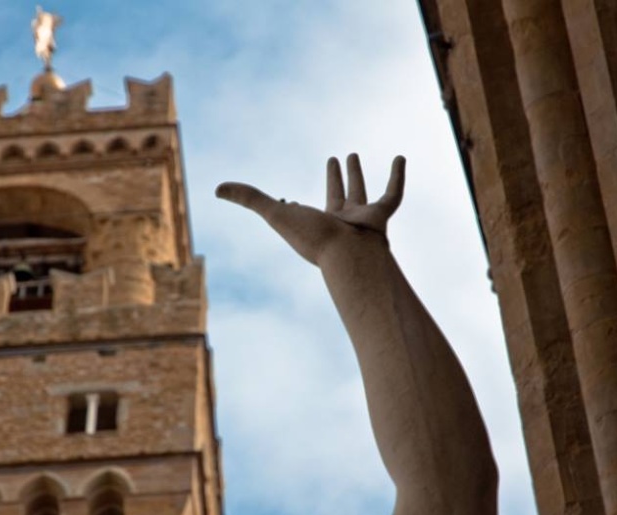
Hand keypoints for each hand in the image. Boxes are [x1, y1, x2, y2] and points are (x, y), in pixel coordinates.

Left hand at [215, 154, 405, 264]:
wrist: (349, 257)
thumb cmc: (312, 239)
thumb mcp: (275, 213)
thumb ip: (249, 199)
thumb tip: (217, 188)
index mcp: (311, 225)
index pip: (298, 212)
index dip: (289, 205)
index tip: (284, 200)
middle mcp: (336, 222)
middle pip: (335, 196)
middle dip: (334, 180)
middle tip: (334, 160)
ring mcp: (360, 220)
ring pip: (361, 192)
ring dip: (357, 174)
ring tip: (354, 156)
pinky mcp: (381, 217)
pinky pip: (392, 195)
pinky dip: (397, 177)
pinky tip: (400, 158)